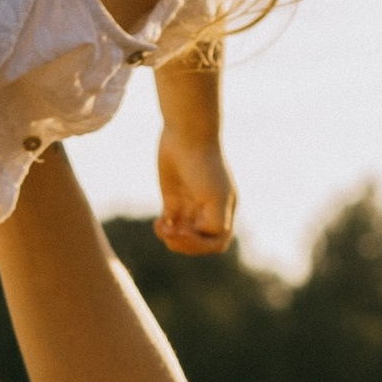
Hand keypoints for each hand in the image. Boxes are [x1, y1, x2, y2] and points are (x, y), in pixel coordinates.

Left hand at [155, 130, 237, 256]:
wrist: (187, 136)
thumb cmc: (205, 165)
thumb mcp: (216, 196)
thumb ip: (217, 221)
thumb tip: (204, 237)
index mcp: (223, 211)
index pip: (216, 243)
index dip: (201, 246)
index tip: (187, 231)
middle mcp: (208, 211)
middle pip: (198, 243)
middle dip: (185, 244)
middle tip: (172, 233)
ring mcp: (190, 206)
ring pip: (182, 236)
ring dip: (172, 239)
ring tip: (163, 228)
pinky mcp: (173, 200)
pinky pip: (169, 225)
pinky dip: (163, 230)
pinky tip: (158, 223)